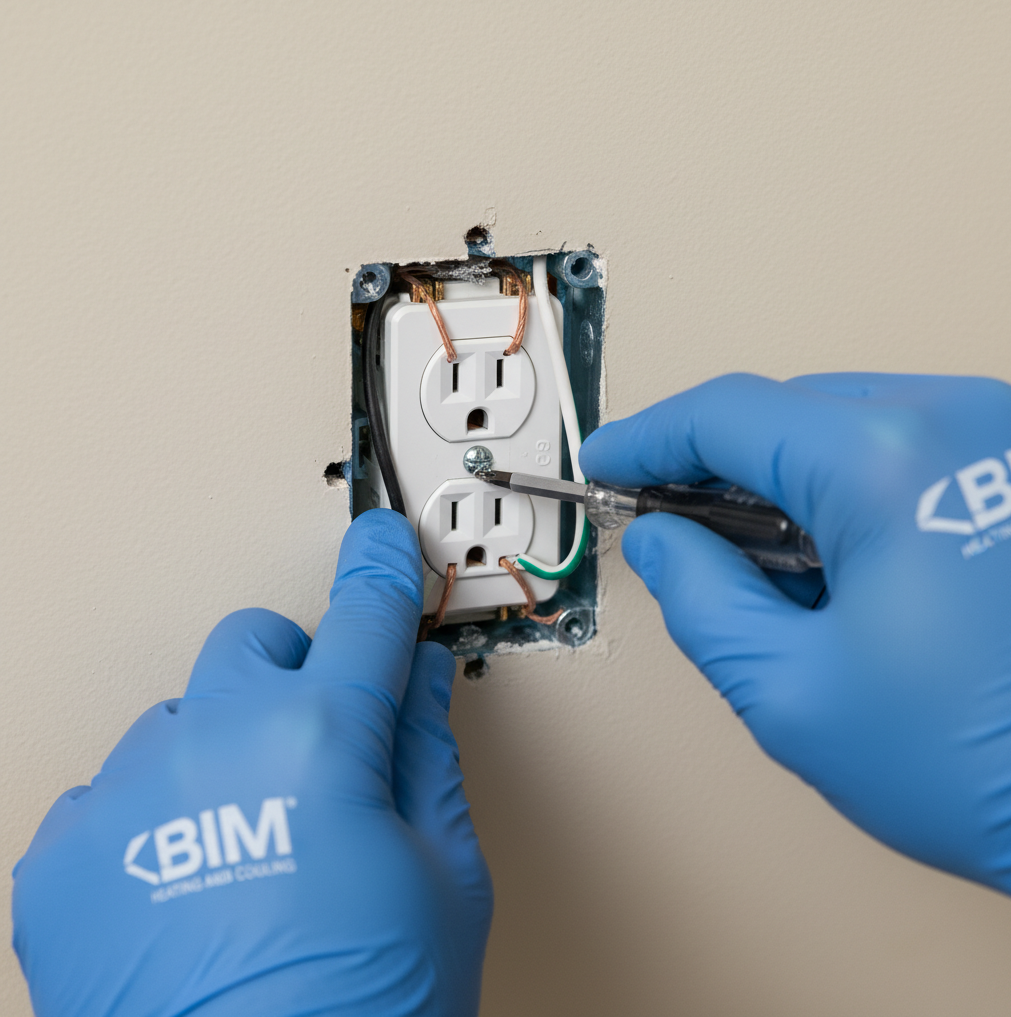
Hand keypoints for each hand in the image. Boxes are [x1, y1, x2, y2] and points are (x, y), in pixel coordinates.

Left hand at [13, 510, 491, 1016]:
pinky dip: (162, 811)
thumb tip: (418, 685)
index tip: (385, 546)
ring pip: (188, 713)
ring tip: (254, 845)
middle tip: (324, 743)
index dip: (384, 571)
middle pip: (257, 643)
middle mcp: (212, 740)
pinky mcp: (63, 854)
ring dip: (229, 747)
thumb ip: (428, 759)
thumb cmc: (362, 1016)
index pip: (364, 616)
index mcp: (319, 740)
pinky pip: (119, 787)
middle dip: (299, 672)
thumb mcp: (443, 882)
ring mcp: (126, 793)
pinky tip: (190, 883)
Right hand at [581, 373, 1010, 899]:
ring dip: (778, 482)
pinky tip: (829, 563)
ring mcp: (1003, 436)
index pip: (727, 415)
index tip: (607, 462)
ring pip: (839, 425)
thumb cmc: (981, 765)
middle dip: (712, 465)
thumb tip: (660, 543)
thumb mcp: (791, 692)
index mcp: (887, 463)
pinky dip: (839, 490)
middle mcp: (955, 421)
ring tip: (756, 566)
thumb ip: (700, 600)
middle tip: (667, 524)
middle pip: (784, 410)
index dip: (648, 438)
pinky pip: (897, 447)